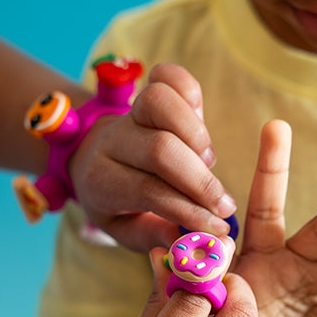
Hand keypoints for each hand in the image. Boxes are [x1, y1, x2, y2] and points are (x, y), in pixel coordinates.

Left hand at [70, 63, 236, 250]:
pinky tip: (200, 120)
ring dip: (194, 133)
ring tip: (208, 160)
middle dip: (199, 180)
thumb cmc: (116, 201)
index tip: (218, 226)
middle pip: (159, 149)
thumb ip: (154, 236)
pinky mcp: (147, 94)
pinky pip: (168, 77)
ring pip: (158, 102)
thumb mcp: (124, 230)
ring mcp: (129, 113)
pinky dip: (190, 93)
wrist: (92, 159)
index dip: (188, 210)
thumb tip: (189, 240)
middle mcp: (112, 142)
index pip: (148, 191)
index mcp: (101, 181)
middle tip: (224, 203)